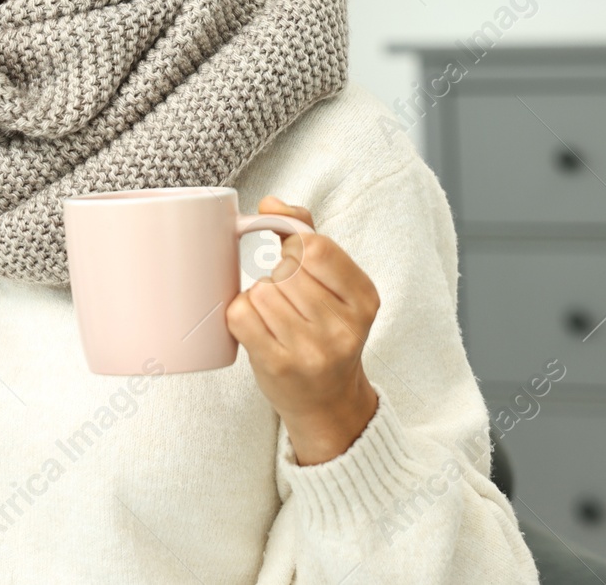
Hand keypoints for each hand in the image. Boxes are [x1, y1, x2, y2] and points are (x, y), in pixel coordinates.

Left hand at [226, 195, 380, 465]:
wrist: (327, 401)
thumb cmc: (326, 331)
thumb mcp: (335, 284)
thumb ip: (306, 235)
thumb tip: (270, 203)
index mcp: (364, 298)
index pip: (316, 246)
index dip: (293, 244)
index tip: (290, 256)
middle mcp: (344, 326)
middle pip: (285, 269)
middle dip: (277, 275)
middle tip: (287, 299)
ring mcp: (313, 350)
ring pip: (261, 290)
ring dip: (258, 297)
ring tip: (275, 317)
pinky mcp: (279, 366)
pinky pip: (241, 315)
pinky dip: (241, 315)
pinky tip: (257, 328)